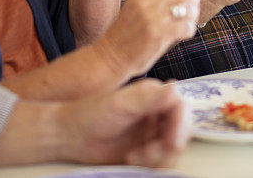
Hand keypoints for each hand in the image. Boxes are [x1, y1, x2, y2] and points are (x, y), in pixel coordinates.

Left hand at [0, 80, 191, 167]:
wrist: (70, 136)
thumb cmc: (90, 114)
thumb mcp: (121, 103)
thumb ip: (149, 98)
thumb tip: (175, 88)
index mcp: (153, 95)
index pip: (181, 108)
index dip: (180, 126)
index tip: (172, 142)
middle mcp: (156, 112)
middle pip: (183, 130)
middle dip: (168, 145)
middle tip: (148, 153)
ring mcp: (152, 132)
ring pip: (174, 149)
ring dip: (158, 157)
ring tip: (136, 156)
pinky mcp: (147, 149)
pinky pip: (162, 161)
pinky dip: (151, 164)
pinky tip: (132, 158)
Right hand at [98, 0, 200, 76]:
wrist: (109, 57)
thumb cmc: (126, 34)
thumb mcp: (135, 7)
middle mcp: (145, 1)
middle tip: (193, 11)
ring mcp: (151, 18)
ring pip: (188, 7)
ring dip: (194, 15)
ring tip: (188, 23)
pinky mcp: (158, 35)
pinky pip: (187, 26)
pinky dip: (190, 29)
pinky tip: (184, 35)